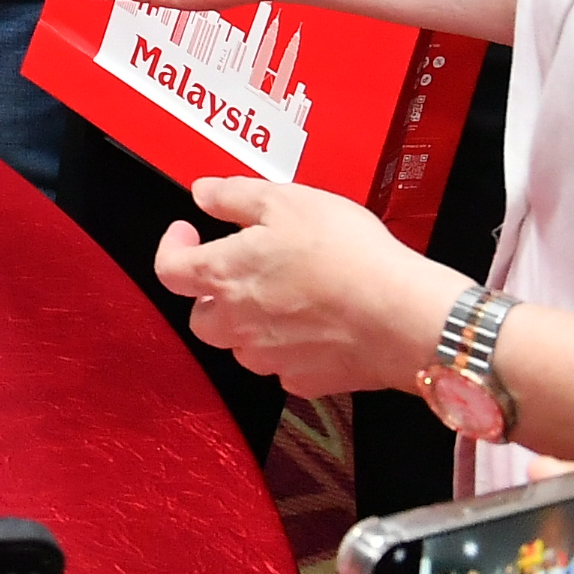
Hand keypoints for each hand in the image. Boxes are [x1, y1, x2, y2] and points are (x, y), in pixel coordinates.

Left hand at [153, 177, 454, 395]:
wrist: (403, 315)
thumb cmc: (348, 257)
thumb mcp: (286, 200)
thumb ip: (234, 196)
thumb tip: (205, 193)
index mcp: (223, 276)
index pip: (169, 269)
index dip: (172, 247)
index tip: (188, 233)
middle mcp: (238, 322)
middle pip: (201, 316)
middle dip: (212, 293)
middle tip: (242, 270)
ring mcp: (271, 357)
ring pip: (242, 344)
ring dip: (251, 323)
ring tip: (286, 295)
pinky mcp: (307, 380)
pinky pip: (284, 367)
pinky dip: (291, 349)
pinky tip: (315, 326)